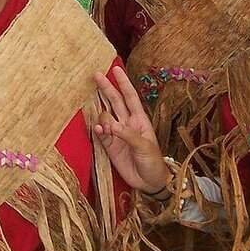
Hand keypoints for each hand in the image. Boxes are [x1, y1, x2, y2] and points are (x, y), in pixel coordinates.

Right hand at [94, 67, 168, 194]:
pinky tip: (100, 131)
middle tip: (96, 75)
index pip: (130, 97)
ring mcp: (117, 134)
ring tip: (106, 129)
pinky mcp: (109, 146)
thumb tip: (111, 125)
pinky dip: (98, 130)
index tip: (116, 69)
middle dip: (106, 88)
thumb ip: (127, 134)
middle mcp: (127, 123)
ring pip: (105, 117)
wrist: (149, 181)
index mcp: (140, 120)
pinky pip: (101, 133)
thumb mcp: (145, 146)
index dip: (123, 83)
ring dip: (102, 117)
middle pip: (115, 102)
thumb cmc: (153, 162)